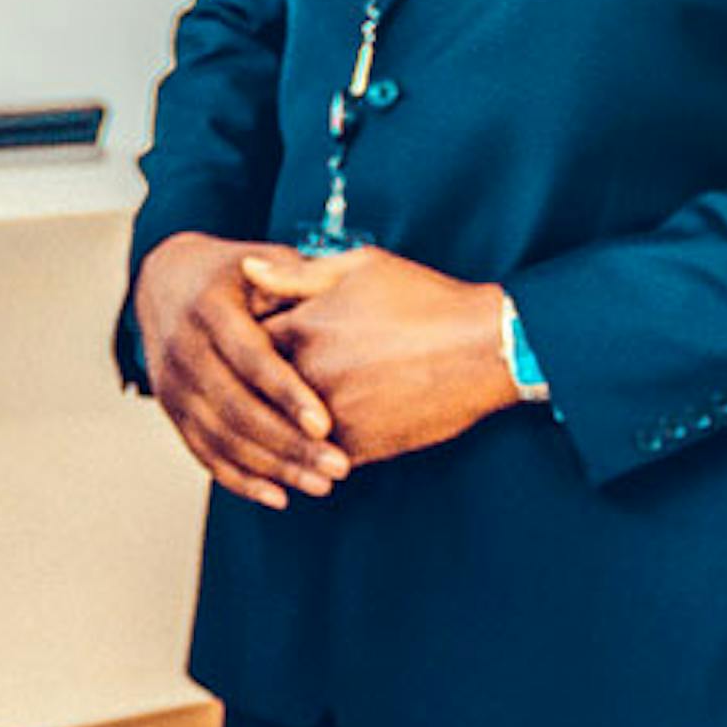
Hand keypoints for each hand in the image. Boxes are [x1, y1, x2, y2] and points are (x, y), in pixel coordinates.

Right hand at [130, 234, 348, 509]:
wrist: (165, 282)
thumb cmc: (232, 273)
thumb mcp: (261, 261)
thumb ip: (294, 277)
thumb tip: (331, 292)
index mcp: (210, 309)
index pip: (250, 358)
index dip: (286, 393)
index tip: (325, 424)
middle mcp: (183, 348)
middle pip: (236, 408)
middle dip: (289, 444)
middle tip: (338, 466)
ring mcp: (172, 384)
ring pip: (221, 438)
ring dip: (272, 468)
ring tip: (321, 484)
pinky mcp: (171, 410)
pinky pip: (204, 453)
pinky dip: (240, 479)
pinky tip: (279, 495)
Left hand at [256, 245, 523, 465]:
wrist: (484, 348)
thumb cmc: (424, 300)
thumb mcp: (359, 269)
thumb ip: (296, 273)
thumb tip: (246, 269)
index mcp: (301, 327)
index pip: (242, 343)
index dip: (241, 344)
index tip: (244, 345)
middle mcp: (307, 374)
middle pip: (255, 391)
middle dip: (252, 390)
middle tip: (245, 390)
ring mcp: (331, 416)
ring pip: (282, 431)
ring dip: (277, 428)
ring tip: (279, 422)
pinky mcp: (358, 447)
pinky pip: (315, 458)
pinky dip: (309, 454)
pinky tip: (314, 445)